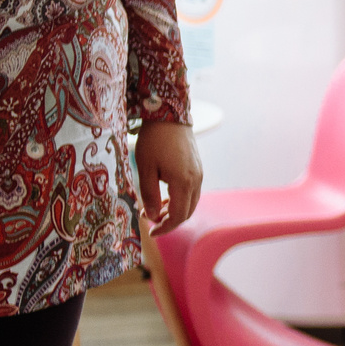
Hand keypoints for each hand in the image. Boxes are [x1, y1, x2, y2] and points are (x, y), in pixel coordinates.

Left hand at [135, 120, 203, 234]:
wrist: (170, 115)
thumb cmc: (154, 140)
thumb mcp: (145, 168)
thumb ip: (149, 194)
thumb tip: (152, 216)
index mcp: (183, 182)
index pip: (178, 216)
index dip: (165, 227)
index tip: (151, 231)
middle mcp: (196, 180)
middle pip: (187, 212)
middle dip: (169, 220)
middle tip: (150, 218)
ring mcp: (199, 174)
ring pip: (191, 202)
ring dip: (174, 210)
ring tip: (155, 207)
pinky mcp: (197, 168)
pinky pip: (192, 191)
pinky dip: (180, 199)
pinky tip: (165, 194)